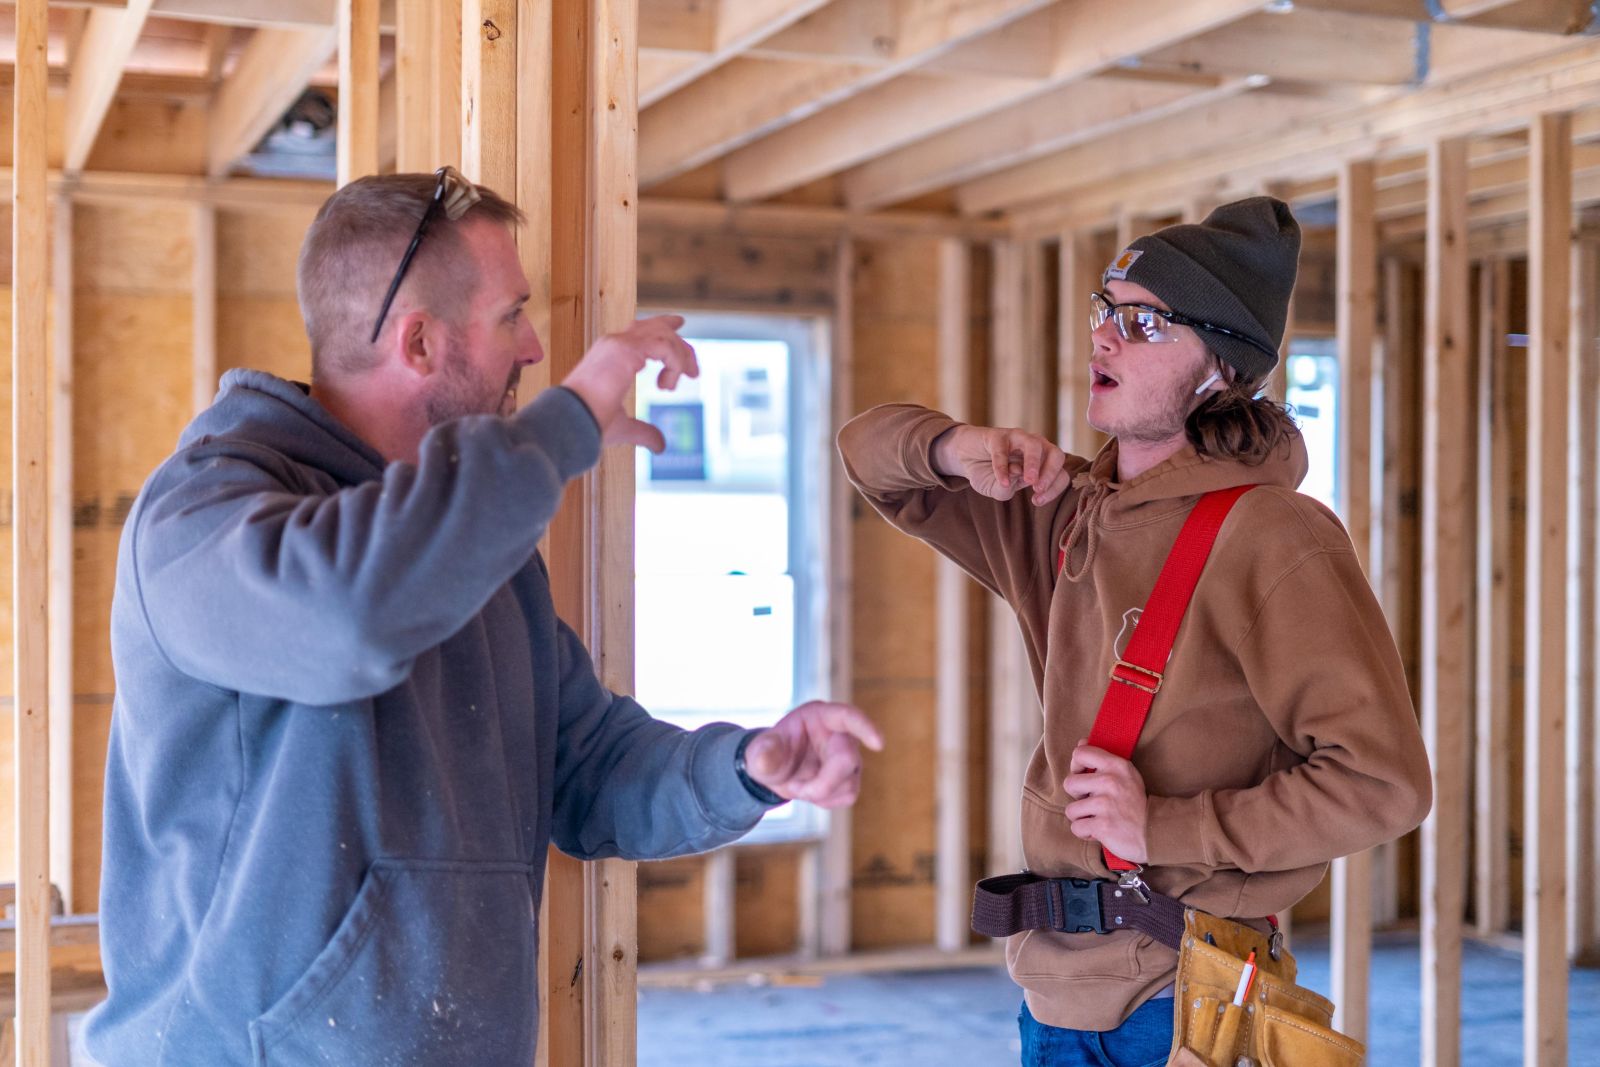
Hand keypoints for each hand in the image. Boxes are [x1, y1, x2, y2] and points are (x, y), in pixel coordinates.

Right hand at [561, 314, 698, 451]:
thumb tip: (660, 445)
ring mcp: (618, 343)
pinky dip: (674, 363)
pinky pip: (664, 346)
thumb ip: (643, 432)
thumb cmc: (588, 424)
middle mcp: (614, 343)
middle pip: (656, 327)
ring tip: (687, 379)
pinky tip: (668, 386)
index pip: (641, 330)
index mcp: (611, 355)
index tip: (679, 325)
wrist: (570, 422)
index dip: (664, 325)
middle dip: (680, 345)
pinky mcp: (625, 350)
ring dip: (680, 357)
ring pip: (663, 335)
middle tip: (694, 372)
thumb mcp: (623, 427)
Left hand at [742, 701, 883, 807]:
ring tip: (797, 785)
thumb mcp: (758, 751)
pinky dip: (825, 800)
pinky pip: (847, 796)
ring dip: (820, 793)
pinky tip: (810, 789)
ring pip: (849, 783)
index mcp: (820, 717)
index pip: (847, 717)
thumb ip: (762, 752)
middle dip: (824, 782)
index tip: (878, 743)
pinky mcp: (851, 777)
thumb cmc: (768, 753)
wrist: (775, 770)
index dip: (864, 727)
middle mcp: (840, 734)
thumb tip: (765, 758)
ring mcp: (849, 756)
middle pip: (847, 759)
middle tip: (795, 790)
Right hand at [931, 424, 1070, 505]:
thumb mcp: (1001, 490)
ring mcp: (1017, 438)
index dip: (1053, 489)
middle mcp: (1035, 447)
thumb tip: (1021, 478)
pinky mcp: (997, 435)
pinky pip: (1003, 450)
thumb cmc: (989, 473)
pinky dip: (1003, 467)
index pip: (1060, 474)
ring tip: (1029, 481)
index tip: (1036, 501)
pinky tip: (1002, 481)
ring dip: (1034, 464)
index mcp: (1042, 462)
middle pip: (1056, 455)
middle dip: (1051, 473)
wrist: (964, 458)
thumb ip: (1011, 488)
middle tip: (1038, 489)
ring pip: (1034, 445)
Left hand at [1062, 740, 1148, 863]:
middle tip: (1093, 803)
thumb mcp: (1126, 774)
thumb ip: (1103, 759)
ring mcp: (1105, 804)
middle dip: (1077, 796)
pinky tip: (1099, 831)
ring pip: (1071, 810)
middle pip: (1069, 783)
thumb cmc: (1136, 804)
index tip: (1083, 777)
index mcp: (1116, 766)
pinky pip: (1076, 827)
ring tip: (1098, 818)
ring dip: (1081, 818)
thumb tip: (1081, 742)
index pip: (1080, 753)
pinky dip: (1085, 833)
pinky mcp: (1102, 825)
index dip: (1076, 766)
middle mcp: (1110, 782)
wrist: (1155, 832)